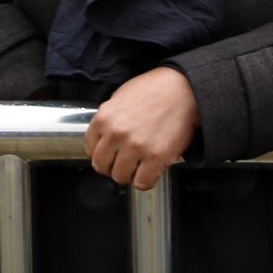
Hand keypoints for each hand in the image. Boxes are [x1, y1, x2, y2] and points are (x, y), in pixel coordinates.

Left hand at [85, 65, 197, 190]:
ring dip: (129, 174)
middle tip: (124, 162)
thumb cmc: (153, 90)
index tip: (110, 155)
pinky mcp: (156, 157)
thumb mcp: (120, 98)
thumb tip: (103, 139)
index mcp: (104, 118)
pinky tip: (150, 170)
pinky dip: (146, 181)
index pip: (90, 150)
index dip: (101, 154)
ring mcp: (136, 146)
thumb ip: (109, 120)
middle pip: (102, 167)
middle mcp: (116, 134)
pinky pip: (142, 183)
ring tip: (139, 165)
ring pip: (120, 177)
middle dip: (112, 166)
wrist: (182, 89)